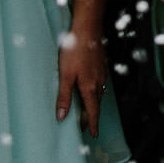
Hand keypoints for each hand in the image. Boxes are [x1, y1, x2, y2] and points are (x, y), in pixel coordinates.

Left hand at [54, 19, 108, 136]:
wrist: (88, 28)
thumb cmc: (75, 50)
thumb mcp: (65, 75)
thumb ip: (64, 96)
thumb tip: (62, 116)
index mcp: (89, 86)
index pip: (92, 111)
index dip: (92, 124)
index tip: (93, 134)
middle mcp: (98, 81)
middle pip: (96, 104)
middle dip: (91, 116)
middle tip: (86, 127)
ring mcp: (101, 72)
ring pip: (99, 93)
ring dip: (93, 104)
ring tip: (87, 110)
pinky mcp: (100, 64)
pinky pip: (100, 83)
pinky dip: (95, 92)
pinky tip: (90, 88)